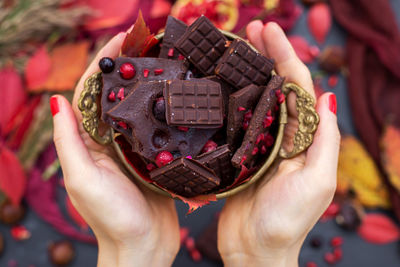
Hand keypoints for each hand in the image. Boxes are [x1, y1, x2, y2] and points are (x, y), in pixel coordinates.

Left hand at [51, 33, 179, 266]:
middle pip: (116, 95)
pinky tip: (177, 95)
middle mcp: (109, 140)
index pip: (91, 93)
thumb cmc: (111, 217)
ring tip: (164, 60)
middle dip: (129, 67)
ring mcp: (133, 147)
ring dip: (148, 83)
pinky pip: (158, 125)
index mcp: (89, 141)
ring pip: (139, 107)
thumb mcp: (83, 178)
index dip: (104, 64)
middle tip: (149, 44)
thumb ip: (70, 141)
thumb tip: (58, 100)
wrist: (145, 245)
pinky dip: (164, 108)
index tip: (123, 39)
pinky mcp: (154, 155)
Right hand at [218, 22, 339, 266]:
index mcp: (306, 138)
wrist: (255, 250)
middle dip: (267, 55)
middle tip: (248, 29)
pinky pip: (238, 120)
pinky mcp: (240, 154)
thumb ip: (325, 140)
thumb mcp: (316, 182)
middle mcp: (285, 136)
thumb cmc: (286, 222)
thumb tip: (329, 96)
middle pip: (277, 87)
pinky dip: (232, 98)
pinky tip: (220, 85)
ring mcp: (261, 144)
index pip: (297, 88)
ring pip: (256, 99)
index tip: (267, 31)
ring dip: (248, 71)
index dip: (285, 57)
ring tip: (234, 47)